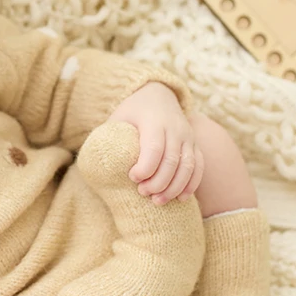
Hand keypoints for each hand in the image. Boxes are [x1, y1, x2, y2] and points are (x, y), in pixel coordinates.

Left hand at [109, 82, 202, 204]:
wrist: (158, 94)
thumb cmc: (133, 111)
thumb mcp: (119, 117)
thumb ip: (110, 137)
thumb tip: (97, 163)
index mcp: (154, 121)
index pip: (154, 147)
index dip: (145, 167)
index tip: (133, 178)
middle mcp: (175, 128)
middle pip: (172, 160)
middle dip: (158, 182)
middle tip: (143, 193)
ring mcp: (188, 137)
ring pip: (188, 166)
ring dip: (174, 187)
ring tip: (158, 201)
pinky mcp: (195, 145)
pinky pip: (199, 166)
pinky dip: (191, 184)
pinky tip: (180, 198)